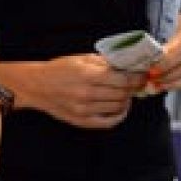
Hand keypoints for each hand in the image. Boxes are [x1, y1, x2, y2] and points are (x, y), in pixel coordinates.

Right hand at [8, 54, 145, 128]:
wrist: (37, 86)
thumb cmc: (60, 69)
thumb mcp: (82, 58)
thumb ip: (105, 62)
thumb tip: (128, 65)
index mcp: (88, 75)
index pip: (123, 79)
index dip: (137, 77)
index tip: (143, 75)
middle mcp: (87, 94)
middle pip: (123, 94)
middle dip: (133, 88)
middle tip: (136, 83)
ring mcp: (84, 110)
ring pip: (118, 107)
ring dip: (127, 100)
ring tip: (126, 93)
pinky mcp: (82, 121)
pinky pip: (108, 122)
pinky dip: (119, 115)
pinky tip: (121, 107)